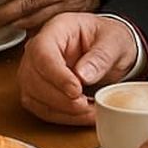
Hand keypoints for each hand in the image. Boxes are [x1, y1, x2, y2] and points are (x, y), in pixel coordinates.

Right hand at [18, 12, 137, 124]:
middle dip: (59, 98)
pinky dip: (62, 117)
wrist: (109, 50)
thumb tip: (83, 74)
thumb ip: (101, 57)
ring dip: (61, 110)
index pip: (42, 52)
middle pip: (33, 77)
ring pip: (33, 96)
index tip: (76, 90)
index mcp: (56, 29)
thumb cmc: (108, 40)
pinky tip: (82, 115)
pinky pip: (41, 108)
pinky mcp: (38, 90)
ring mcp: (35, 70)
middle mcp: (39, 49)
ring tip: (89, 112)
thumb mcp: (114, 42)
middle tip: (85, 105)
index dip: (56, 75)